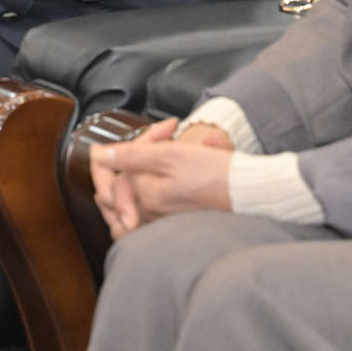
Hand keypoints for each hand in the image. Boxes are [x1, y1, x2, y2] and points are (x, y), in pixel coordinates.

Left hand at [91, 118, 232, 238]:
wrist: (253, 193)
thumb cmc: (217, 172)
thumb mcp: (171, 154)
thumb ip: (131, 155)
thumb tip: (99, 156)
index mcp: (145, 196)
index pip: (118, 169)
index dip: (138, 142)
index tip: (165, 129)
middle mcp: (149, 213)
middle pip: (121, 182)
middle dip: (135, 154)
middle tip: (165, 135)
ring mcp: (162, 219)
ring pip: (133, 193)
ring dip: (142, 167)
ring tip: (164, 145)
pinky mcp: (174, 221)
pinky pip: (147, 206)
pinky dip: (150, 185)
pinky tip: (169, 166)